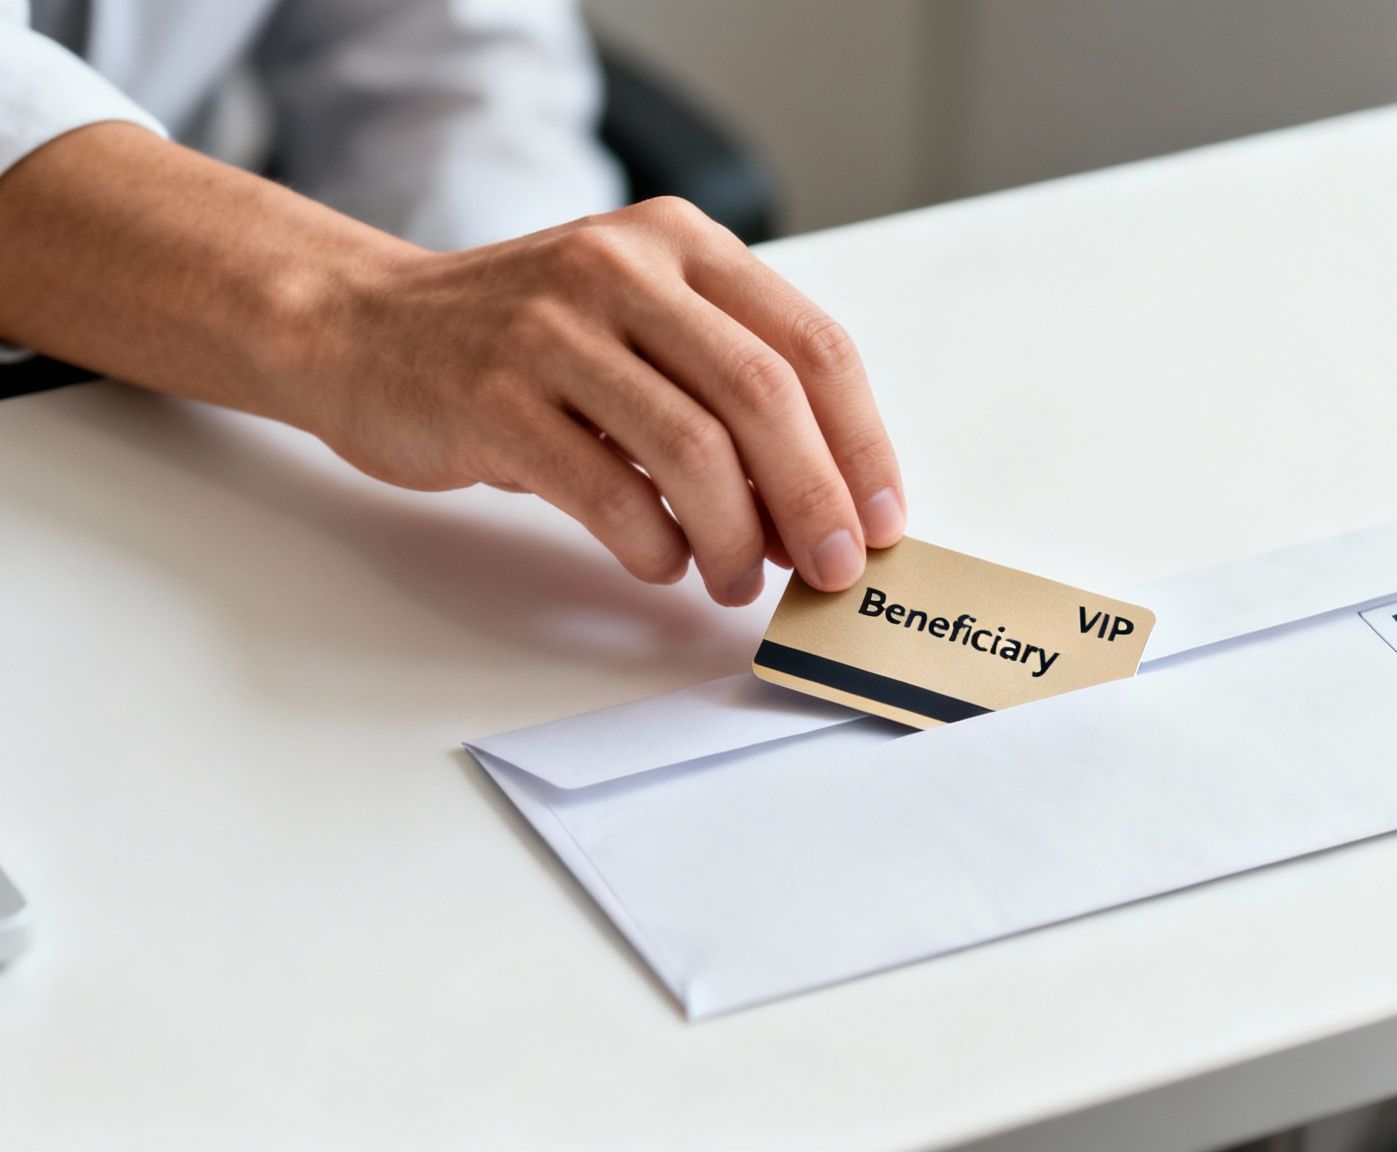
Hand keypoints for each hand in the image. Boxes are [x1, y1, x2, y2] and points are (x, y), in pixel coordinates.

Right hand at [290, 197, 905, 603]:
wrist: (358, 328)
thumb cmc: (522, 346)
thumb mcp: (639, 328)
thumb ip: (727, 392)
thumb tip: (824, 509)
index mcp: (683, 243)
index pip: (813, 344)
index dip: (862, 443)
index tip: (882, 521)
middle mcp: (624, 266)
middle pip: (764, 397)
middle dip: (815, 500)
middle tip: (832, 570)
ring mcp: (553, 327)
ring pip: (693, 449)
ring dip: (735, 538)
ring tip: (734, 581)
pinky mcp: (491, 395)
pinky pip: (606, 490)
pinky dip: (652, 543)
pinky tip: (661, 562)